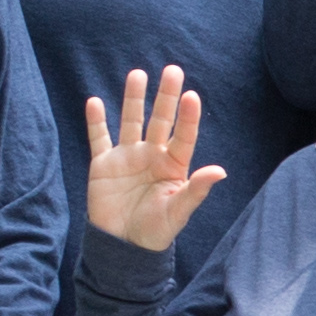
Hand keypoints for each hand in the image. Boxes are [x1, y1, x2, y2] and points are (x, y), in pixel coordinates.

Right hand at [79, 69, 226, 254]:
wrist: (124, 245)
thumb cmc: (156, 230)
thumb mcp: (178, 212)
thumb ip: (196, 190)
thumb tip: (220, 171)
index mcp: (174, 165)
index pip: (183, 135)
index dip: (188, 117)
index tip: (192, 96)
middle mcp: (152, 155)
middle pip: (160, 120)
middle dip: (166, 96)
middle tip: (173, 70)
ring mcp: (127, 157)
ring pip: (130, 121)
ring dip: (134, 99)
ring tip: (138, 74)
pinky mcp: (103, 164)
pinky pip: (98, 138)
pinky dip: (96, 121)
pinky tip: (95, 101)